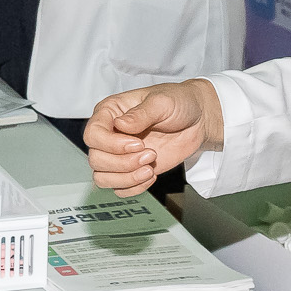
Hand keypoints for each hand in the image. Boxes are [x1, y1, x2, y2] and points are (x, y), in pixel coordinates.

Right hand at [85, 79, 220, 193]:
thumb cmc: (178, 102)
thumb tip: (120, 124)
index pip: (92, 134)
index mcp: (110, 112)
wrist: (198, 119)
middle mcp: (110, 134)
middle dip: (123, 163)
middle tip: (150, 154)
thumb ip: (140, 113)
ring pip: (102, 177)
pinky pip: (119, 188)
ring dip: (127, 177)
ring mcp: (118, 154)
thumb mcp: (161, 101)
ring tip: (150, 168)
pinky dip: (134, 187)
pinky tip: (151, 175)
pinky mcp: (130, 170)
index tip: (138, 143)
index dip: (111, 144)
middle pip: (96, 159)